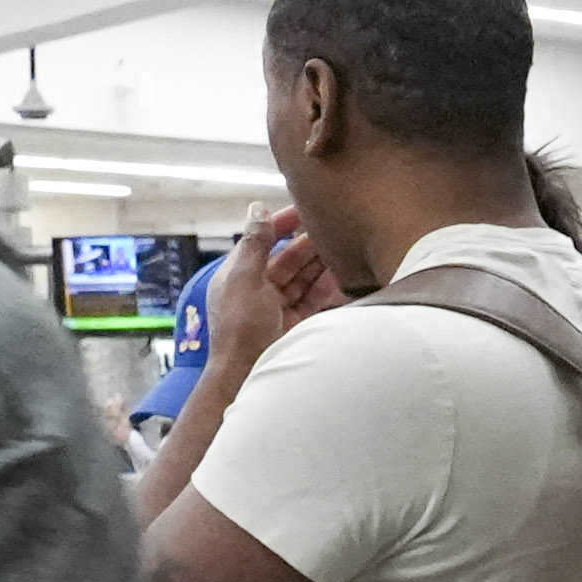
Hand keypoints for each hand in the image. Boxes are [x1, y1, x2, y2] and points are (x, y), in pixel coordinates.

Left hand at [194, 207, 333, 389]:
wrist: (246, 374)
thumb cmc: (240, 328)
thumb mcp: (245, 279)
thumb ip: (255, 244)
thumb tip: (257, 209)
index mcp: (239, 273)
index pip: (262, 239)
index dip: (282, 223)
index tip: (305, 208)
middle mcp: (258, 287)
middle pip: (288, 258)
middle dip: (308, 244)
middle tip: (333, 229)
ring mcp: (278, 305)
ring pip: (303, 277)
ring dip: (320, 264)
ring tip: (342, 249)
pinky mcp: (295, 321)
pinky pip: (313, 297)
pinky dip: (326, 286)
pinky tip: (341, 275)